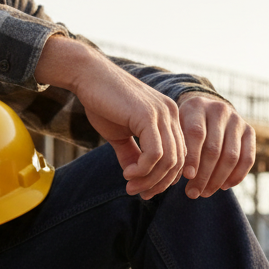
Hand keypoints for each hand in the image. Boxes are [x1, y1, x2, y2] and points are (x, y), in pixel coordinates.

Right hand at [35, 36, 185, 198]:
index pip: (179, 157)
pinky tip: (128, 172)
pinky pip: (156, 153)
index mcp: (169, 117)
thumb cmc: (103, 102)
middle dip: (157, 183)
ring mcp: (163, 113)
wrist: (88, 77)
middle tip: (136, 192)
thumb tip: (135, 176)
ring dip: (149, 179)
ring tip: (130, 184)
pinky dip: (143, 169)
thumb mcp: (120, 134)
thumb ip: (131, 154)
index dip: (163, 179)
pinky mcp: (149, 115)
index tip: (142, 189)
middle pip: (177, 162)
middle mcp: (171, 114)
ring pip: (168, 161)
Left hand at [178, 92, 254, 198]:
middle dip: (204, 175)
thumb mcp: (176, 129)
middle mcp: (219, 110)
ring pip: (231, 156)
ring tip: (205, 193)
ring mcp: (237, 120)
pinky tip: (223, 186)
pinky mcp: (249, 131)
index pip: (196, 134)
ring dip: (218, 179)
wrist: (206, 110)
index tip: (187, 177)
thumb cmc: (184, 125)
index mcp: (197, 106)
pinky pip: (248, 158)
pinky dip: (237, 176)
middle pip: (214, 148)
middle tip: (193, 193)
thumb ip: (178, 148)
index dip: (193, 157)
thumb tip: (180, 178)